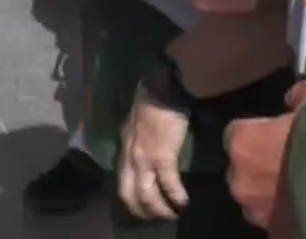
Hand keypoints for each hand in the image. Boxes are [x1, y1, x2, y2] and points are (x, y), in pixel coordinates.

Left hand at [117, 84, 190, 220]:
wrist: (164, 88)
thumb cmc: (154, 99)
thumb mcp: (138, 121)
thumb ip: (139, 136)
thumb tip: (149, 147)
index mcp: (124, 146)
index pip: (122, 179)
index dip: (131, 197)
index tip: (142, 206)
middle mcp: (130, 155)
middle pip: (129, 193)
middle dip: (142, 210)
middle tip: (156, 218)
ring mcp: (144, 157)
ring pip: (146, 194)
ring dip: (159, 209)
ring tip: (172, 215)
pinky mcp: (162, 156)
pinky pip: (168, 183)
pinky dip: (176, 196)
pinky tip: (184, 203)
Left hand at [223, 80, 305, 229]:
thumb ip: (299, 95)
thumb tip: (293, 98)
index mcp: (243, 144)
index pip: (237, 134)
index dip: (259, 132)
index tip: (277, 133)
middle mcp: (241, 180)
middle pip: (242, 171)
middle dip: (260, 166)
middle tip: (290, 161)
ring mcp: (257, 212)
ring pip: (256, 200)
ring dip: (272, 193)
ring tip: (302, 186)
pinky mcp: (275, 233)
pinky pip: (276, 221)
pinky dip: (287, 214)